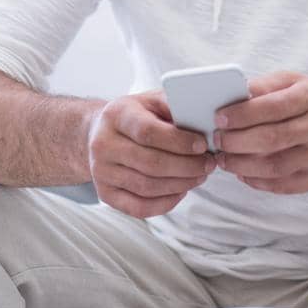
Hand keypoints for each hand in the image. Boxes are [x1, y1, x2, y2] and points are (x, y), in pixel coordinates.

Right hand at [87, 90, 216, 218]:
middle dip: (186, 167)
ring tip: (200, 176)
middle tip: (208, 164)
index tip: (202, 145)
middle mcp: (104, 144)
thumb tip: (203, 121)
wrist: (99, 132)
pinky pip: (138, 207)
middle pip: (150, 163)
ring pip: (146, 187)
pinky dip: (164, 203)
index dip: (179, 142)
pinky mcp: (105, 193)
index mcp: (116, 115)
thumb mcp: (151, 100)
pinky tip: (181, 191)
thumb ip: (174, 106)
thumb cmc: (135, 115)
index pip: (148, 132)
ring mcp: (101, 172)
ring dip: (180, 185)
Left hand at [213, 71, 307, 194]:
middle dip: (236, 142)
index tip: (218, 118)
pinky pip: (284, 185)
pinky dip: (258, 181)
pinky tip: (244, 172)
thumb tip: (232, 97)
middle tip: (216, 141)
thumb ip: (267, 86)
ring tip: (224, 159)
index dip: (241, 115)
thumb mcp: (303, 82)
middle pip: (270, 140)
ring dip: (241, 165)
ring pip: (274, 166)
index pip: (271, 107)